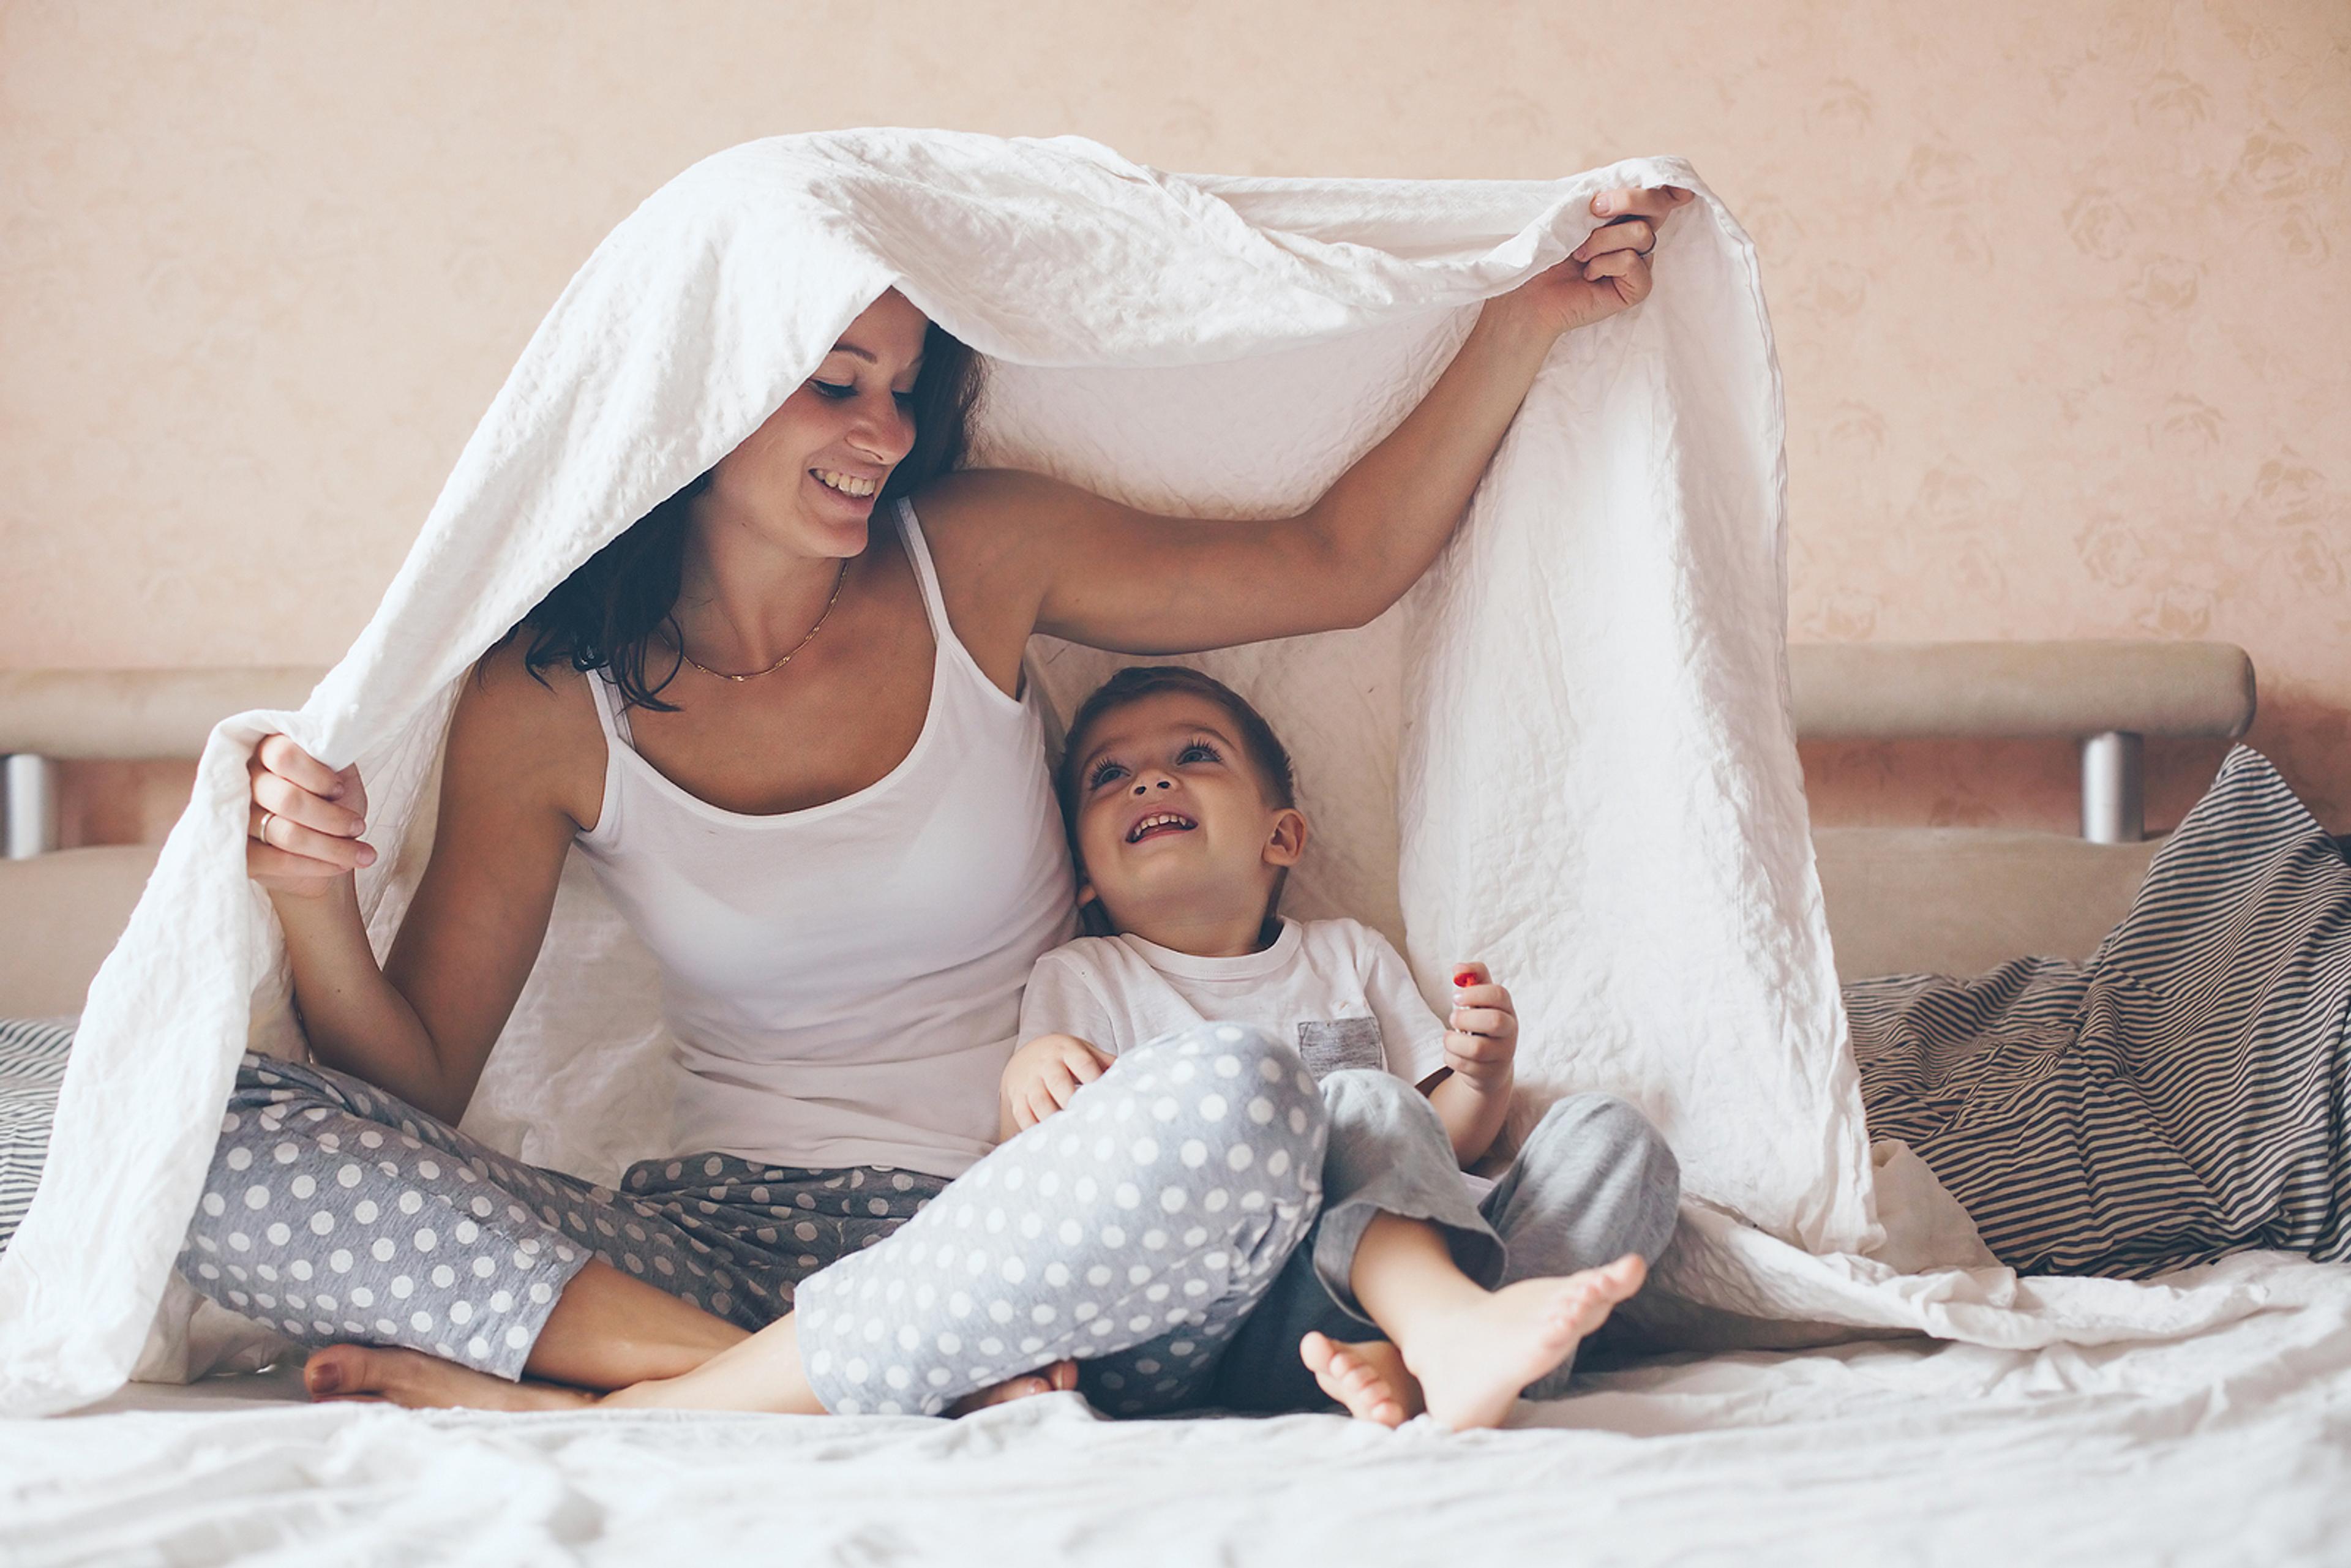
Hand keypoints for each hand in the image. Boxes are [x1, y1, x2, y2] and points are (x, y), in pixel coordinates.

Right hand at [246, 733, 374, 897]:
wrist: (328, 849)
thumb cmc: (334, 803)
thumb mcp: (341, 773)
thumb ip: (331, 758)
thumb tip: (332, 750)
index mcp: (266, 751)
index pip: (282, 755)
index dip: (316, 775)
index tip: (339, 790)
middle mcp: (245, 781)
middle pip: (286, 799)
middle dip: (332, 818)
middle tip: (359, 826)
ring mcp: (237, 819)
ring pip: (287, 833)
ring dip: (334, 847)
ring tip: (363, 853)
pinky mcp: (240, 853)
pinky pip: (278, 862)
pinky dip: (318, 865)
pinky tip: (341, 865)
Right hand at [1001, 1033, 1113, 1131]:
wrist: (1026, 1056)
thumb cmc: (1066, 1057)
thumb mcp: (1084, 1051)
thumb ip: (1106, 1062)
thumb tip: (1135, 1075)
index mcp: (1068, 1051)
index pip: (1082, 1063)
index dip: (1093, 1078)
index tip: (1104, 1096)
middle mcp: (1047, 1064)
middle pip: (1058, 1083)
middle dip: (1071, 1101)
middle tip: (1086, 1121)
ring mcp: (1030, 1081)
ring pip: (1039, 1101)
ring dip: (1053, 1119)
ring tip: (1069, 1136)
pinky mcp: (1018, 1097)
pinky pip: (1023, 1115)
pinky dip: (1033, 1129)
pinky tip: (1047, 1141)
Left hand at [1443, 963, 1516, 1094]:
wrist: (1489, 1064)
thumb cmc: (1481, 1025)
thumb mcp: (1480, 1000)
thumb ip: (1472, 978)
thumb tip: (1458, 968)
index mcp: (1507, 1009)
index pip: (1499, 995)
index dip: (1475, 993)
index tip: (1455, 996)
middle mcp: (1510, 1032)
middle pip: (1493, 1021)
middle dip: (1466, 1018)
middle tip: (1453, 1018)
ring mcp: (1502, 1055)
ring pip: (1477, 1048)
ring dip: (1454, 1041)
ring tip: (1450, 1038)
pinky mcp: (1490, 1075)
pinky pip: (1464, 1066)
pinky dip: (1450, 1057)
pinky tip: (1453, 1053)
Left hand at [1492, 184, 1694, 339]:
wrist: (1528, 290)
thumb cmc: (1545, 250)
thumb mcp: (1570, 212)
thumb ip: (1598, 195)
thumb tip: (1617, 180)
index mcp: (1624, 214)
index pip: (1656, 193)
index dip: (1667, 186)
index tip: (1667, 184)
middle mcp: (1637, 236)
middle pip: (1658, 205)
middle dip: (1628, 199)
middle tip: (1594, 209)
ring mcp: (1640, 263)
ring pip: (1641, 233)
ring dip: (1601, 240)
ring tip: (1579, 255)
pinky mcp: (1637, 288)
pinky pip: (1632, 261)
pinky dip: (1604, 263)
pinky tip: (1589, 275)